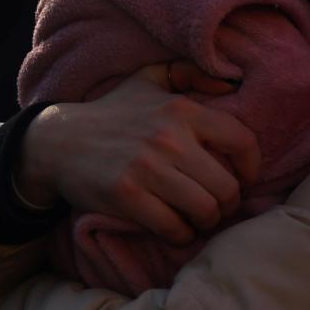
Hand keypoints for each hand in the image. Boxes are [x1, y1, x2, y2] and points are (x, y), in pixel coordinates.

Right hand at [17, 64, 255, 244]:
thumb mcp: (151, 79)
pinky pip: (173, 227)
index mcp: (182, 109)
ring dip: (208, 222)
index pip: (241, 141)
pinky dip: (182, 235)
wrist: (57, 141)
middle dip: (229, 204)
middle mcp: (169, 138)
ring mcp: (147, 168)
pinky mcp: (127, 196)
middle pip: (226, 186)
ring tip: (201, 220)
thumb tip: (232, 84)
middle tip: (221, 208)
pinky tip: (178, 229)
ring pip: (204, 210)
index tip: (246, 180)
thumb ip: (191, 74)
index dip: (252, 167)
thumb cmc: (114, 112)